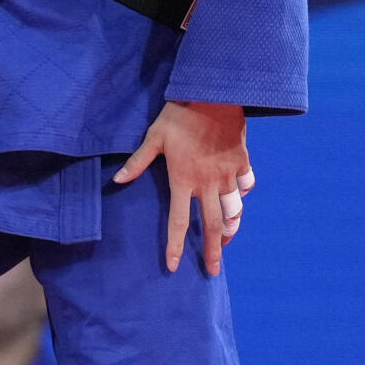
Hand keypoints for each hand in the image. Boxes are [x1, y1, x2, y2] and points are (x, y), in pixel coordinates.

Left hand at [112, 101, 251, 273]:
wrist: (214, 94)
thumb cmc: (180, 115)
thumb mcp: (154, 137)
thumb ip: (138, 162)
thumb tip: (118, 180)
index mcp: (184, 180)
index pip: (178, 221)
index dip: (175, 246)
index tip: (173, 266)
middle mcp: (208, 183)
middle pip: (212, 225)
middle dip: (213, 251)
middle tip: (213, 269)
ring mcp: (228, 174)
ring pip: (233, 210)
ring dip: (231, 228)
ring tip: (226, 239)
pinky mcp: (241, 162)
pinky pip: (246, 185)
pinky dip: (243, 194)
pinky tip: (240, 198)